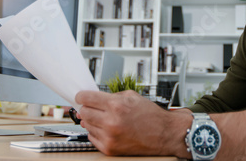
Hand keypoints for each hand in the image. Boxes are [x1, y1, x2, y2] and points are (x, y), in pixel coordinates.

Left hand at [75, 90, 190, 156]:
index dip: (81, 96)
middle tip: (94, 108)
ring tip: (105, 119)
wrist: (165, 134)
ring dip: (93, 121)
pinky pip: (92, 138)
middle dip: (87, 108)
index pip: (85, 98)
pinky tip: (108, 129)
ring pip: (86, 125)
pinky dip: (97, 132)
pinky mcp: (110, 149)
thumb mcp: (131, 96)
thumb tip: (92, 99)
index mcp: (116, 105)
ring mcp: (110, 137)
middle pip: (83, 112)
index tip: (81, 97)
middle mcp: (111, 121)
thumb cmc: (151, 115)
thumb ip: (110, 96)